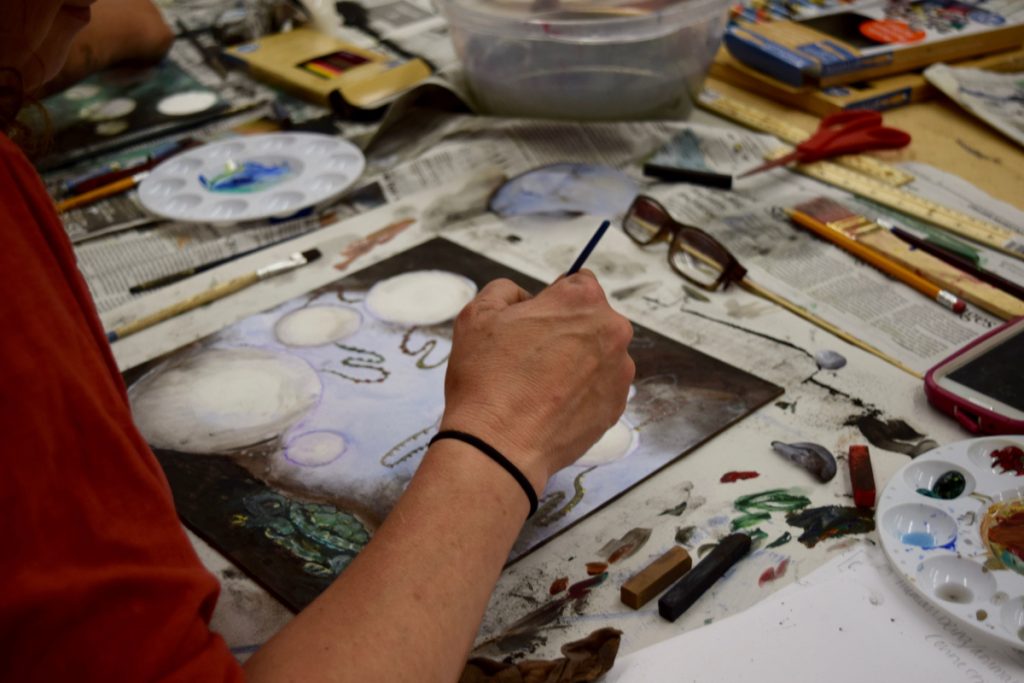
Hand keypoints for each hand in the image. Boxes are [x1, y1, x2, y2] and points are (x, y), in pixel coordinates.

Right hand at [439, 270, 634, 494]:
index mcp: (581, 300)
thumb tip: (525, 298)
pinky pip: (600, 389)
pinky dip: (581, 393)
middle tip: (530, 357)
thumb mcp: (478, 315)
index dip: (553, 300)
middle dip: (567, 332)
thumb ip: (506, 291)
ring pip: (598, 356)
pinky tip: (551, 406)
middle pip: (592, 320)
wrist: (499, 446)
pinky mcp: (617, 406)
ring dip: (576, 363)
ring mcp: (619, 372)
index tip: (535, 321)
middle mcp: (612, 331)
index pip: (578, 283)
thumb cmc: (487, 379)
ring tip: (539, 386)